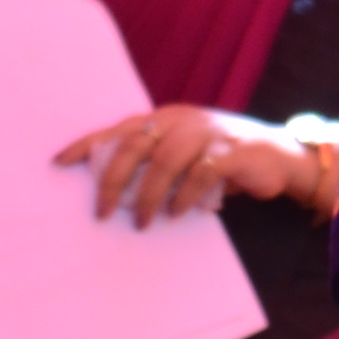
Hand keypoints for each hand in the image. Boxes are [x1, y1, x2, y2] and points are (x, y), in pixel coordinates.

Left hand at [57, 106, 271, 223]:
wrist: (280, 156)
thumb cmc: (221, 160)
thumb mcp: (184, 157)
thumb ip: (154, 165)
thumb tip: (112, 192)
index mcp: (166, 118)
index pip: (119, 129)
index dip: (88, 144)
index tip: (59, 163)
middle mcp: (183, 119)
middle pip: (137, 142)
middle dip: (114, 177)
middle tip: (102, 210)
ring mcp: (209, 132)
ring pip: (166, 158)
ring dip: (149, 193)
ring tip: (141, 221)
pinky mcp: (233, 150)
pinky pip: (202, 172)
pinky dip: (185, 195)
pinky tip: (178, 213)